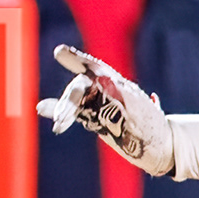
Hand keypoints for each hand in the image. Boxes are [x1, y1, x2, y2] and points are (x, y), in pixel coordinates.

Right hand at [36, 45, 174, 174]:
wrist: (157, 145)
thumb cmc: (151, 126)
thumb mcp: (140, 111)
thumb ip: (123, 96)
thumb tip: (110, 83)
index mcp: (116, 83)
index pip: (93, 67)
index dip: (76, 59)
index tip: (59, 52)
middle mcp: (104, 90)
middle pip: (80, 88)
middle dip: (69, 100)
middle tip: (64, 117)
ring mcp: (97, 103)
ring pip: (74, 101)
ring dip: (62, 109)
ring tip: (59, 125)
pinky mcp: (92, 117)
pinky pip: (73, 112)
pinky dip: (57, 110)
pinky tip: (42, 108)